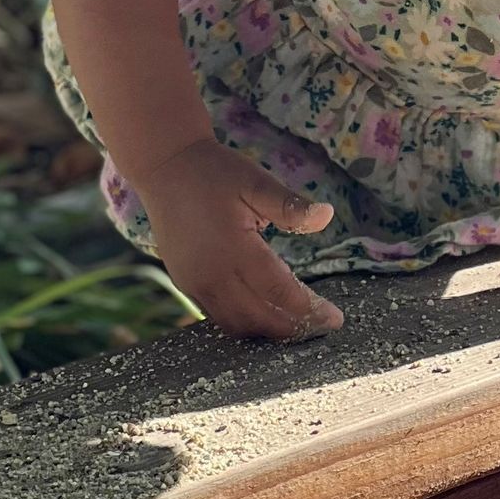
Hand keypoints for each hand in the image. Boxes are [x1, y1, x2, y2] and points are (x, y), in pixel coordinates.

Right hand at [136, 139, 343, 341]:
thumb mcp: (256, 181)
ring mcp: (194, 282)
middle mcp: (212, 274)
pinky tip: (265, 316)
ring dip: (268, 331)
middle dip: (293, 328)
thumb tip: (327, 216)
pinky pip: (218, 315)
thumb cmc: (214, 173)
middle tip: (321, 326)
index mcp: (234, 250)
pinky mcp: (185, 282)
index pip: (279, 293)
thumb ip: (290, 205)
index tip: (334, 319)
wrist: (164, 167)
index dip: (309, 310)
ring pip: (236, 324)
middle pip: (259, 318)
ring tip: (297, 326)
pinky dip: (245, 322)